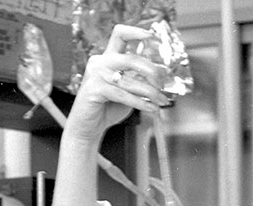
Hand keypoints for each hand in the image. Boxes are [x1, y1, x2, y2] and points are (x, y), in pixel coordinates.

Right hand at [66, 24, 170, 143]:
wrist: (89, 126)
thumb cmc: (110, 107)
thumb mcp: (129, 89)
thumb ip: (140, 79)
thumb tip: (163, 74)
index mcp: (108, 58)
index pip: (120, 35)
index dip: (136, 32)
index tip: (152, 36)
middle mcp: (100, 62)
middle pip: (131, 59)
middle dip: (152, 71)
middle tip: (163, 85)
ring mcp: (95, 75)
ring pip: (130, 81)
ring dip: (151, 93)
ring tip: (163, 101)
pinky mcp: (94, 90)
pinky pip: (123, 95)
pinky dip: (141, 103)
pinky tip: (152, 109)